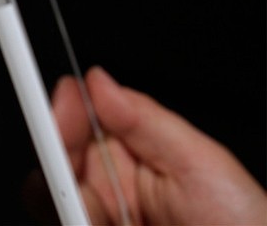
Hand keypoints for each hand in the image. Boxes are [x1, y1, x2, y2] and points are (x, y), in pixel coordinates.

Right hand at [52, 66, 266, 224]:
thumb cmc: (243, 221)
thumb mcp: (201, 163)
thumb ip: (145, 119)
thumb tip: (98, 82)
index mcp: (133, 156)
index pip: (80, 122)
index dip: (64, 110)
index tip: (63, 108)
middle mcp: (110, 190)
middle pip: (55, 162)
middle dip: (60, 161)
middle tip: (82, 174)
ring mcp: (100, 220)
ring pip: (52, 202)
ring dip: (67, 203)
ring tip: (107, 215)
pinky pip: (61, 223)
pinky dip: (73, 219)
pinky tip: (97, 221)